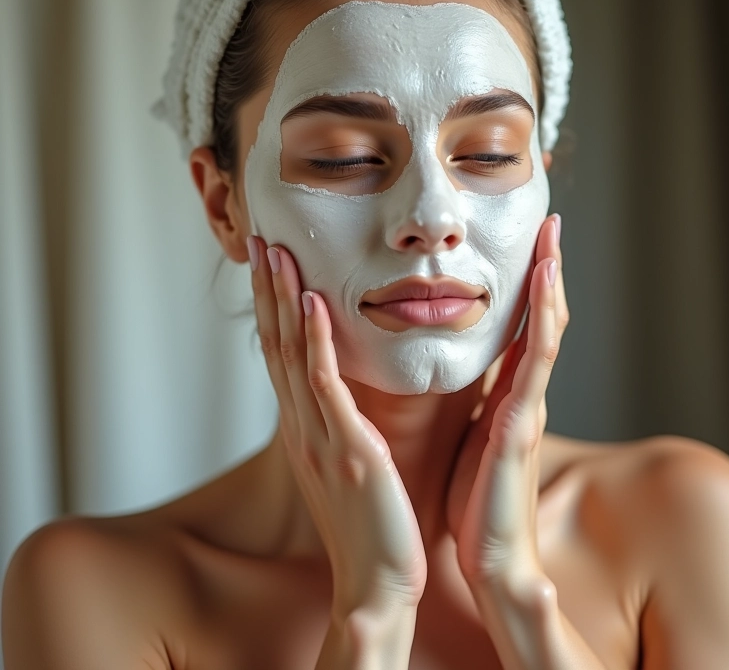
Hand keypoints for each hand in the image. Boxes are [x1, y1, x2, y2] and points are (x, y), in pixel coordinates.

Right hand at [248, 236, 427, 620]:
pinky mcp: (348, 448)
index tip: (269, 265)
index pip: (280, 355)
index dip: (271, 307)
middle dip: (266, 291)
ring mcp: (319, 435)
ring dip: (282, 300)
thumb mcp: (343, 463)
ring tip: (277, 252)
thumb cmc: (368, 524)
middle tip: (259, 240)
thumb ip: (337, 423)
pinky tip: (310, 302)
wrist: (376, 582)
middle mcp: (302, 426)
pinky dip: (314, 340)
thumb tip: (341, 389)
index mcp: (304, 428)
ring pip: (292, 355)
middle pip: (275, 345)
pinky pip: (325, 385)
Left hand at [444, 214, 568, 587]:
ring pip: (547, 330)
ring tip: (553, 236)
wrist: (489, 559)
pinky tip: (545, 283)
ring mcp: (528, 407)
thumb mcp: (473, 440)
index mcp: (507, 399)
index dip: (528, 290)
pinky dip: (545, 318)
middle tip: (548, 225)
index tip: (527, 247)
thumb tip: (464, 376)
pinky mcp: (521, 423)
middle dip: (546, 272)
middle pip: (540, 321)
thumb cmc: (476, 503)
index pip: (522, 332)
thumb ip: (476, 406)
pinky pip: (537, 360)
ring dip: (551, 281)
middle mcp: (524, 396)